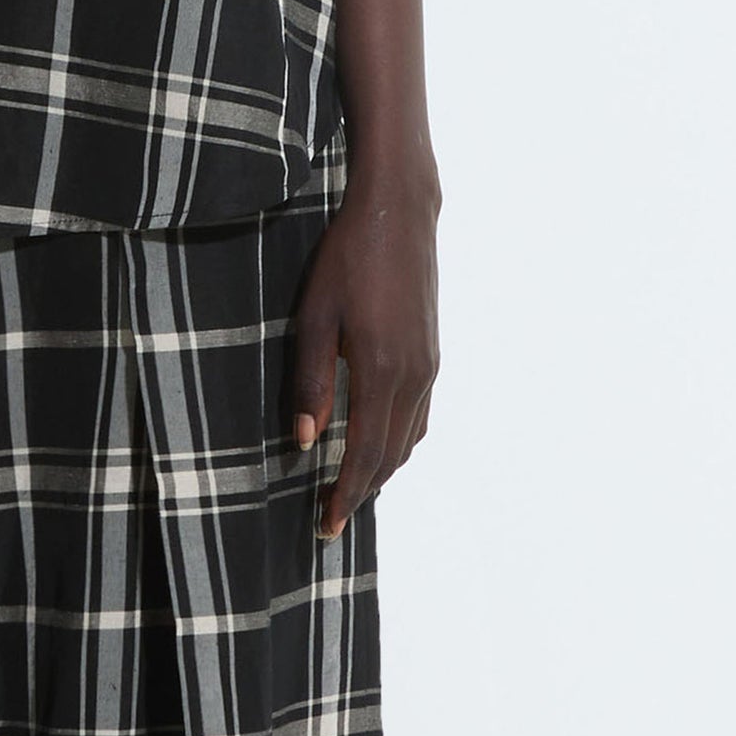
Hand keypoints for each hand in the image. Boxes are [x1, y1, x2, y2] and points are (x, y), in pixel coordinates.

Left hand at [291, 160, 439, 539]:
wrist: (398, 211)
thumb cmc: (347, 257)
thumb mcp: (316, 315)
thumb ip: (312, 380)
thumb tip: (304, 440)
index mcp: (381, 369)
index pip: (364, 453)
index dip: (345, 494)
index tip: (325, 524)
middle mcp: (414, 376)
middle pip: (390, 456)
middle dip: (360, 491)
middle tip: (330, 519)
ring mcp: (428, 365)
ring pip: (408, 439)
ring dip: (381, 470)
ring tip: (349, 487)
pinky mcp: (431, 352)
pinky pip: (418, 416)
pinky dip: (399, 442)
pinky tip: (377, 442)